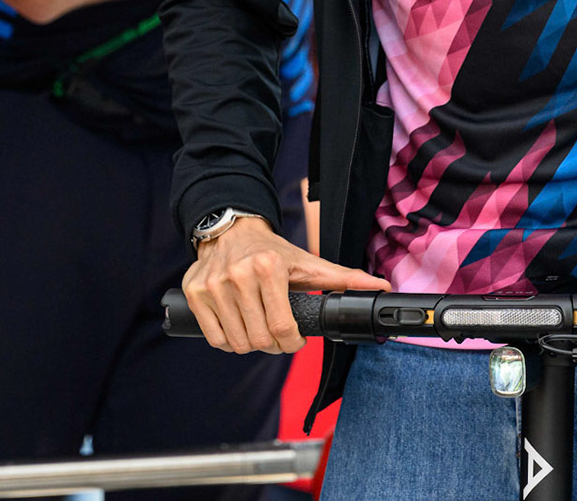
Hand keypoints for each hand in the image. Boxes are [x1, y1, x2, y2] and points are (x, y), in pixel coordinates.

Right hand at [180, 215, 388, 354]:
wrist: (230, 231)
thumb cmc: (272, 252)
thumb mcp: (307, 263)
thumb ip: (344, 278)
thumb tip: (382, 287)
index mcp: (269, 268)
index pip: (284, 329)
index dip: (292, 343)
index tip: (294, 338)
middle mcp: (238, 275)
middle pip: (260, 340)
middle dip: (273, 345)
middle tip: (276, 334)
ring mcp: (213, 285)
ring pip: (237, 343)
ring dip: (251, 344)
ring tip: (257, 328)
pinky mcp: (195, 292)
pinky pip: (214, 338)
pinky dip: (227, 341)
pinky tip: (237, 327)